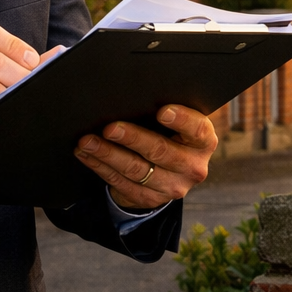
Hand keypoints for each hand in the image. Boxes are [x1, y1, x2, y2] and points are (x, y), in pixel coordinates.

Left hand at [75, 105, 217, 209]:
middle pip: (160, 151)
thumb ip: (167, 110)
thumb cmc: (170, 132)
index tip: (162, 111)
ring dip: (108, 154)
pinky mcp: (151, 199)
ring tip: (87, 141)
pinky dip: (101, 167)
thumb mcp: (178, 122)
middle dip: (132, 138)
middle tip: (110, 128)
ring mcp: (173, 187)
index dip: (181, 120)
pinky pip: (121, 183)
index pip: (198, 130)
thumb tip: (136, 93)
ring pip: (136, 170)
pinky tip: (87, 155)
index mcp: (204, 142)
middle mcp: (193, 167)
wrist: (170, 170)